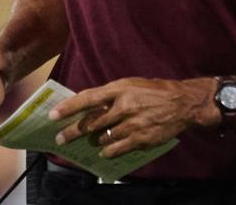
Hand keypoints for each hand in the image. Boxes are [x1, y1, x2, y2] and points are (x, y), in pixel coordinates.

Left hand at [48, 77, 216, 157]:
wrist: (183, 103)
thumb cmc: (155, 90)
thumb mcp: (131, 84)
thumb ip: (111, 95)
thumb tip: (89, 105)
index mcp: (120, 88)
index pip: (87, 98)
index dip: (68, 107)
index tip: (52, 115)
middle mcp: (124, 106)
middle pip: (91, 123)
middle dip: (73, 132)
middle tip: (61, 138)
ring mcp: (132, 124)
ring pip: (103, 137)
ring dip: (94, 141)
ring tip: (91, 141)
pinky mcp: (141, 139)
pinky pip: (117, 149)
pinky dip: (108, 151)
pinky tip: (105, 151)